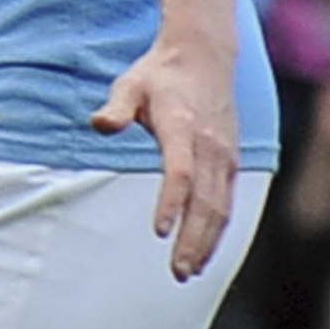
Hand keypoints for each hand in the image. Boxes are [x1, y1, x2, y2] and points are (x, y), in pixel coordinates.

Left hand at [90, 32, 241, 279]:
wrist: (204, 57)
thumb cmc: (159, 74)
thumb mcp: (130, 83)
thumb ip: (116, 108)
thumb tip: (98, 125)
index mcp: (183, 127)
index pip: (180, 173)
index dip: (171, 203)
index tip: (158, 231)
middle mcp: (211, 146)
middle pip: (205, 201)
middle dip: (193, 239)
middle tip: (177, 271)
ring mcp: (225, 156)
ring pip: (220, 208)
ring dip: (207, 242)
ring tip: (187, 271)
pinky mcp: (231, 162)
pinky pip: (227, 202)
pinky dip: (218, 230)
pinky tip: (204, 251)